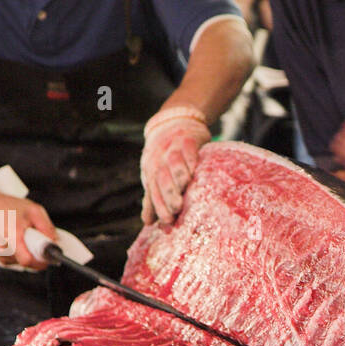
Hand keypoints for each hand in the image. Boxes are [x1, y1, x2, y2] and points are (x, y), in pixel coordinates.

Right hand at [0, 192, 56, 270]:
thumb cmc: (5, 206)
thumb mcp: (33, 210)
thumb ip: (47, 228)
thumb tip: (55, 243)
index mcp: (11, 238)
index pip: (29, 261)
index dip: (42, 260)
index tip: (50, 254)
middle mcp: (2, 250)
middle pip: (29, 264)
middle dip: (37, 254)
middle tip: (37, 240)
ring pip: (23, 264)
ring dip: (29, 253)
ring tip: (23, 236)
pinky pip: (16, 261)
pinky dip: (21, 253)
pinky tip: (17, 241)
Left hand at [141, 108, 212, 225]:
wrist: (173, 122)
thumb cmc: (164, 156)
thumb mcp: (155, 174)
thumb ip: (152, 198)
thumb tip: (148, 223)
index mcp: (152, 171)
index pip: (154, 191)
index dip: (159, 207)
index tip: (168, 222)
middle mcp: (160, 160)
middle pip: (162, 178)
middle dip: (169, 194)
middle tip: (177, 208)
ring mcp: (173, 148)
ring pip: (174, 163)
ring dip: (179, 175)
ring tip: (186, 187)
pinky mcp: (187, 138)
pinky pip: (188, 149)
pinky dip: (191, 158)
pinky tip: (196, 168)